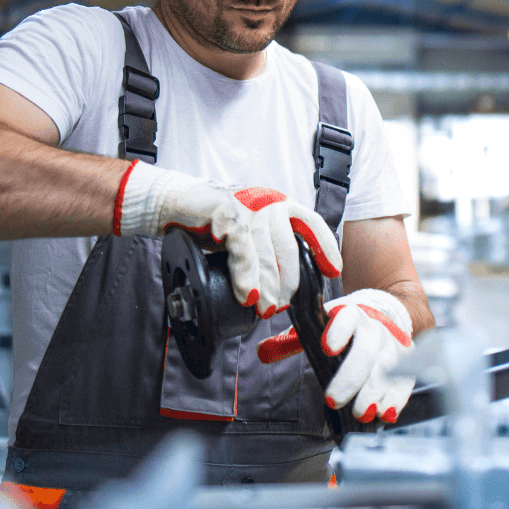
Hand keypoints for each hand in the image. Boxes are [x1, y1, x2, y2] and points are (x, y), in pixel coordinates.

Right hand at [115, 161, 340, 317]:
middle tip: (280, 306)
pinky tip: (245, 293)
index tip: (333, 272)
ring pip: (265, 250)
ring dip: (265, 284)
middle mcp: (268, 201)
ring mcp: (248, 204)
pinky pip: (241, 247)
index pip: (312, 223)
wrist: (175, 203)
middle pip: (289, 246)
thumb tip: (284, 286)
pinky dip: (244, 274)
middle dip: (288, 281)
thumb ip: (267, 249)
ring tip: (264, 307)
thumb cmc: (215, 222)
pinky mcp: (226, 211)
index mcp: (280, 204)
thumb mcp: (249, 233)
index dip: (325, 248)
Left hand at [257, 288, 414, 422]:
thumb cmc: (347, 326)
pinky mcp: (407, 363)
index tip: (326, 347)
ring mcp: (394, 345)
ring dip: (374, 392)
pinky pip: (405, 381)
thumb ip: (294, 341)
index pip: (347, 317)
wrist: (388, 314)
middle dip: (351, 376)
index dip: (338, 331)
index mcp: (351, 314)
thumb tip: (262, 352)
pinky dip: (396, 399)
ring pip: (387, 367)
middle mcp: (375, 328)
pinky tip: (386, 414)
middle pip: (367, 349)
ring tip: (360, 412)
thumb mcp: (322, 327)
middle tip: (333, 399)